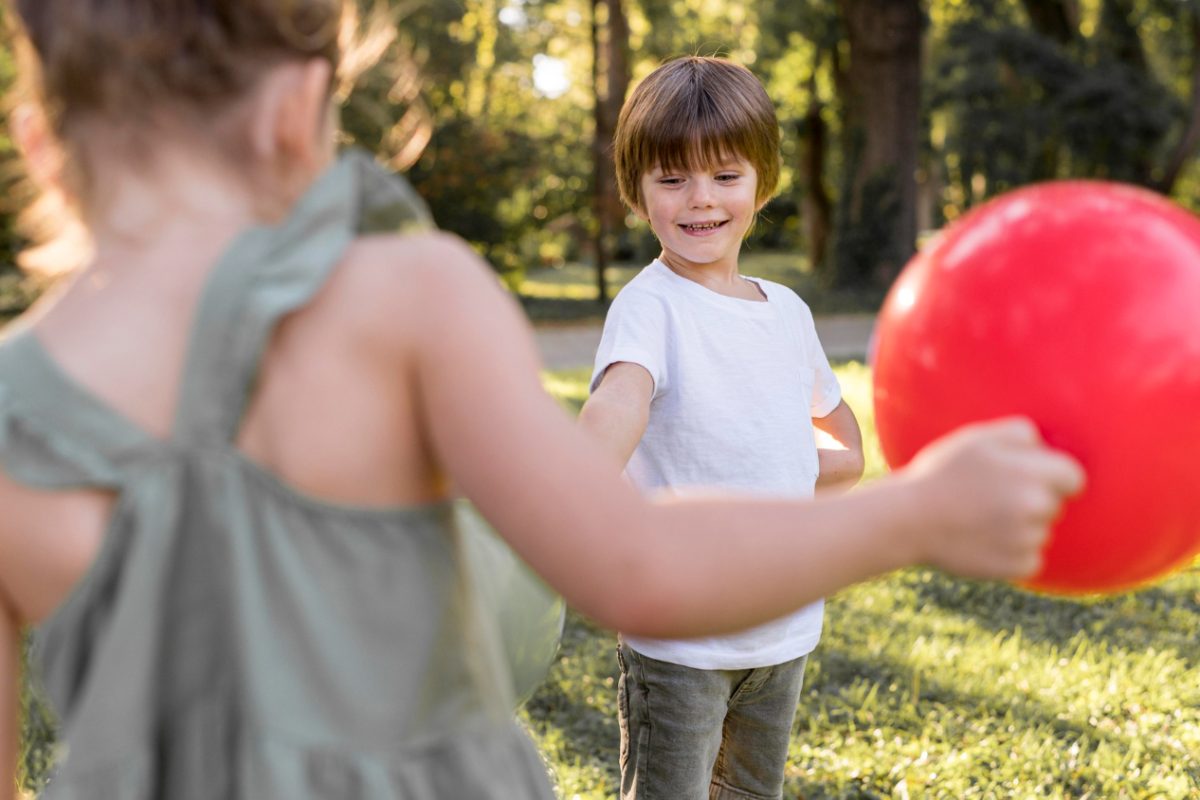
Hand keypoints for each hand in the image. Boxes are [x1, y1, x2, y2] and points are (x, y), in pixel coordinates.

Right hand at [901, 418, 1085, 580]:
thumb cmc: (940, 474)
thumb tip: (1047, 446)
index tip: (1034, 478)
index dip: (1054, 476)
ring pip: (1040, 532)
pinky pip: (1030, 559)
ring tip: (981, 519)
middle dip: (1033, 501)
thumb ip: (1020, 433)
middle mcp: (1035, 508)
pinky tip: (983, 541)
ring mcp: (1026, 540)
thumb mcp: (976, 438)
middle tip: (993, 498)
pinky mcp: (1017, 567)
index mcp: (1032, 475)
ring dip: (1021, 528)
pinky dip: (1012, 553)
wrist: (907, 520)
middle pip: (1055, 505)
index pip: (1074, 478)